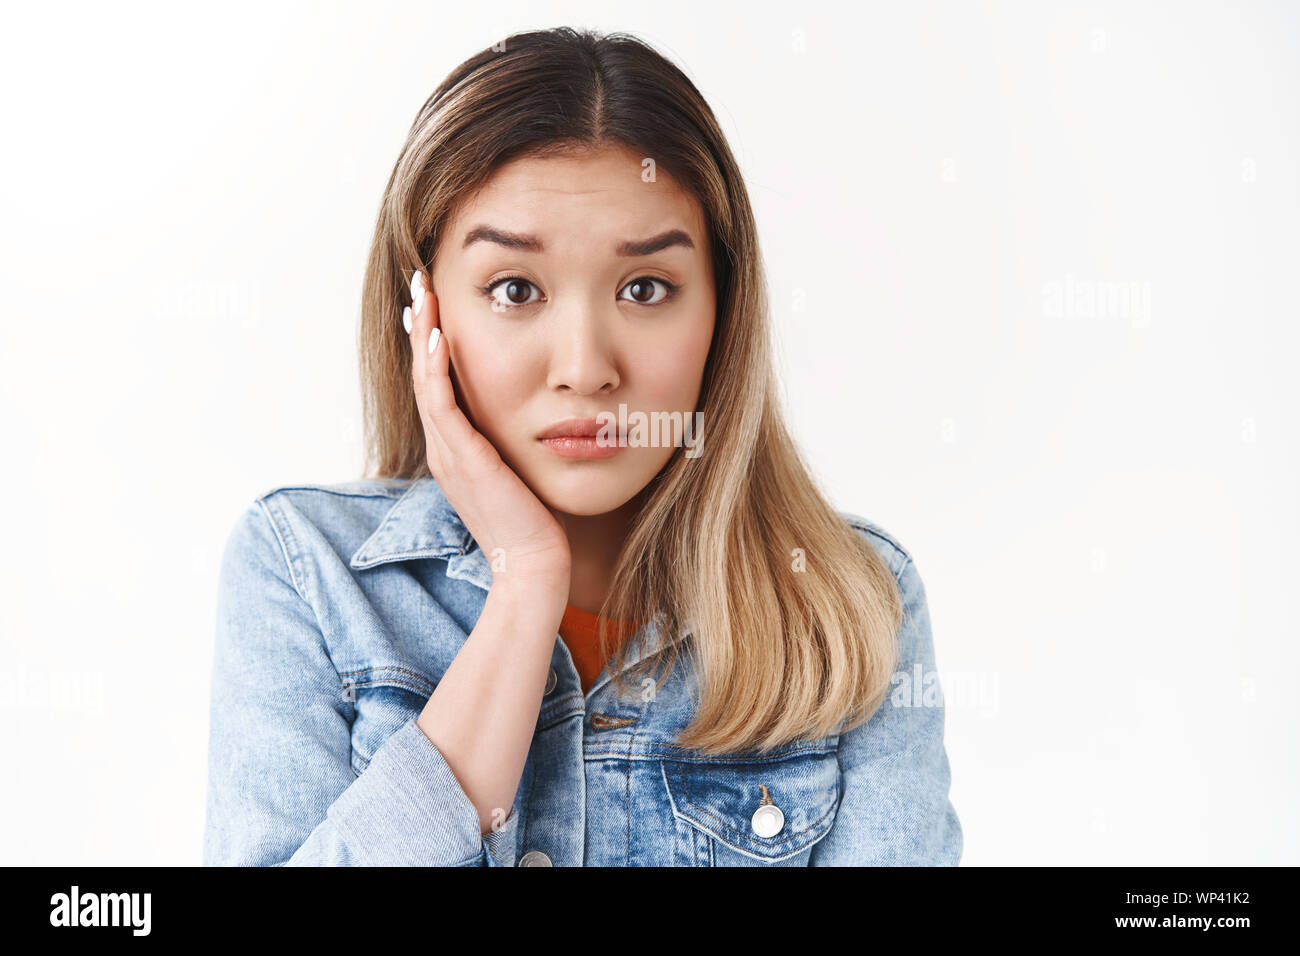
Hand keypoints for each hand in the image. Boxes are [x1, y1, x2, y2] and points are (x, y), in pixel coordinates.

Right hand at [405, 269, 571, 591]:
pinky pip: (441, 404)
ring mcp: (449, 454)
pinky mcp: (462, 460)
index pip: (436, 385)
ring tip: (424, 295)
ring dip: (424, 335)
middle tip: (420, 284)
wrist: (535, 565)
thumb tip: (535, 416)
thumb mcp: (521, 472)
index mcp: (455, 450)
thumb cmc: (537, 524)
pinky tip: (442, 336)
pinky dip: (437, 367)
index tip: (436, 306)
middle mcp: (444, 449)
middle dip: (422, 327)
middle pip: (422, 375)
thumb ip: (514, 444)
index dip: (432, 344)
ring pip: (425, 382)